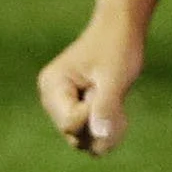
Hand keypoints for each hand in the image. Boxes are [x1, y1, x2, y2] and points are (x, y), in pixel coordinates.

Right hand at [40, 21, 145, 155]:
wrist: (120, 29)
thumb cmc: (117, 48)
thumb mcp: (114, 78)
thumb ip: (106, 108)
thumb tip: (100, 142)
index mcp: (53, 86)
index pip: (69, 123)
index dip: (95, 116)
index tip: (109, 93)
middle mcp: (51, 98)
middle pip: (73, 135)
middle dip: (101, 126)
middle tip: (119, 102)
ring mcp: (61, 105)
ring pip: (82, 138)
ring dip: (106, 129)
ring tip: (120, 106)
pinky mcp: (74, 108)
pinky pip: (88, 133)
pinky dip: (106, 127)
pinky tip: (118, 110)